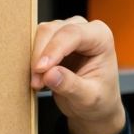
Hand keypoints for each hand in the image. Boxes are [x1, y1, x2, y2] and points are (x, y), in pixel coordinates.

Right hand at [30, 16, 126, 133]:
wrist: (95, 105)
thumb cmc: (99, 99)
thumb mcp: (88, 98)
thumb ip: (71, 86)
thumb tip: (49, 74)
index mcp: (101, 37)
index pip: (73, 34)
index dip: (54, 49)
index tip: (41, 69)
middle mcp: (85, 28)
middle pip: (52, 30)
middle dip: (40, 56)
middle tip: (37, 83)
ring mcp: (67, 30)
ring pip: (41, 33)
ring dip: (35, 58)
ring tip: (39, 83)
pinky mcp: (54, 38)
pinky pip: (36, 41)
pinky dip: (33, 58)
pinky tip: (38, 77)